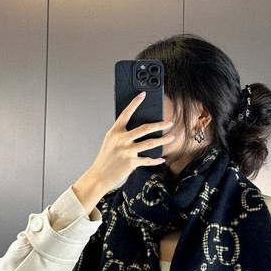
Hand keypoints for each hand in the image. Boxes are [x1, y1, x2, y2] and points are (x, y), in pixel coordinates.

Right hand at [72, 92, 175, 210]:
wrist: (99, 176)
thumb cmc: (105, 158)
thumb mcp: (110, 142)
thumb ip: (121, 134)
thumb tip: (138, 130)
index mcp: (115, 132)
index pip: (126, 113)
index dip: (134, 103)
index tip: (143, 95)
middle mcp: (121, 139)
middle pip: (144, 129)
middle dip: (159, 125)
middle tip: (169, 122)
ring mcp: (127, 151)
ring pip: (150, 143)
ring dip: (163, 140)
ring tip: (171, 137)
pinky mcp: (131, 162)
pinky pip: (147, 160)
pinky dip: (156, 160)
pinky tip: (161, 158)